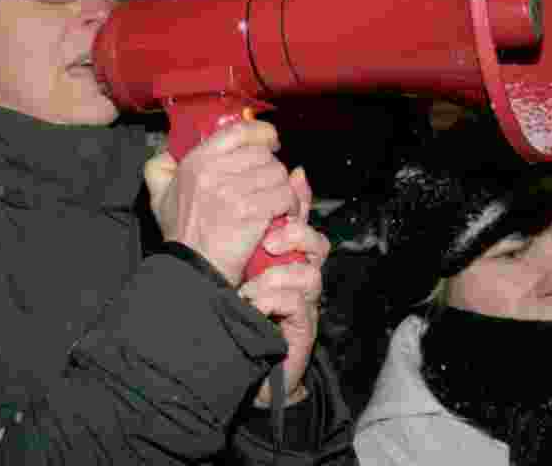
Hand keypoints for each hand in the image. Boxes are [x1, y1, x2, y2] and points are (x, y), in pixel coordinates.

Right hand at [144, 121, 299, 285]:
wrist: (193, 269)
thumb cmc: (182, 235)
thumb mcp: (159, 195)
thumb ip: (161, 166)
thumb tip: (173, 145)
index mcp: (195, 162)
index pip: (237, 131)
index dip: (261, 132)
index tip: (271, 139)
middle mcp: (213, 171)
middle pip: (262, 154)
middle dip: (271, 170)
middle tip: (268, 185)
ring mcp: (232, 190)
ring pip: (277, 173)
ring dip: (282, 188)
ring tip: (275, 201)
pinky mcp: (250, 210)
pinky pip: (284, 195)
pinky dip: (289, 205)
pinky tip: (282, 214)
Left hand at [239, 180, 329, 406]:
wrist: (236, 363)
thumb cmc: (237, 314)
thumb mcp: (233, 265)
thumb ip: (242, 233)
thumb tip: (248, 197)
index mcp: (285, 258)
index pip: (302, 222)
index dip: (299, 203)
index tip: (285, 188)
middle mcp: (300, 277)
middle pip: (318, 244)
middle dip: (297, 236)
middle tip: (270, 242)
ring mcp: (305, 302)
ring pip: (309, 274)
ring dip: (276, 276)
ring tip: (248, 286)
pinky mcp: (303, 328)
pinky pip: (297, 303)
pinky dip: (272, 301)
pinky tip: (252, 306)